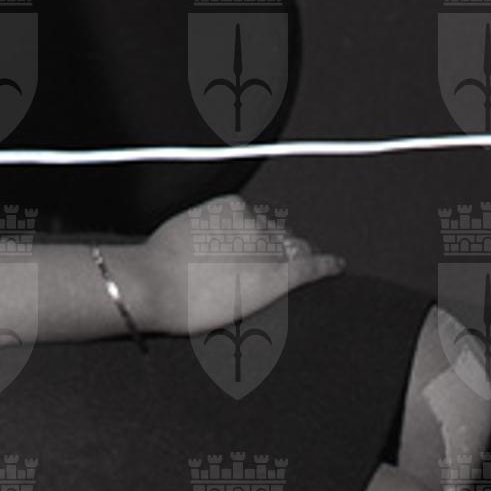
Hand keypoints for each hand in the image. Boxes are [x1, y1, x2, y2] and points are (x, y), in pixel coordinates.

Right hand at [123, 195, 343, 336]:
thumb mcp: (180, 230)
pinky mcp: (276, 276)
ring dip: (300, 256)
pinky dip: (328, 265)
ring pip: (296, 248)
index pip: (259, 218)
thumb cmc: (157, 263)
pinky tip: (336, 266)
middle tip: (276, 261)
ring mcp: (267, 248)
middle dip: (281, 245)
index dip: (263, 234)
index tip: (260, 244)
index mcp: (230, 206)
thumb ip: (204, 230)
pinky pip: (312, 266)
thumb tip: (211, 243)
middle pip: (280, 232)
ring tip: (307, 265)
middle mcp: (253, 222)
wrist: (153, 283)